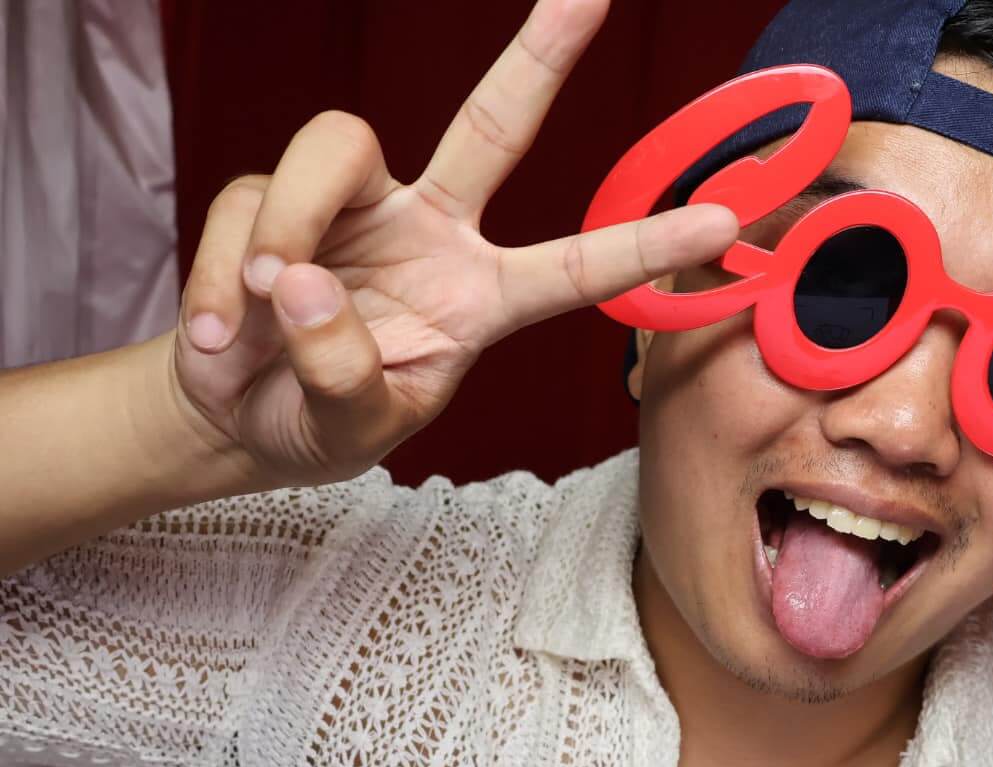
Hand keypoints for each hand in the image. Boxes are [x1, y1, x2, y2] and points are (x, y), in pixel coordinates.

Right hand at [171, 0, 736, 488]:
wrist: (234, 419)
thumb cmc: (317, 423)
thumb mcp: (350, 431)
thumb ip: (343, 376)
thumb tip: (302, 280)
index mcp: (482, 298)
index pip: (574, 268)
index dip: (643, 243)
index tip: (722, 219)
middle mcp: (433, 232)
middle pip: (493, 126)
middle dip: (542, 56)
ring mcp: (357, 206)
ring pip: (336, 146)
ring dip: (290, 223)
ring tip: (256, 311)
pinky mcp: (272, 195)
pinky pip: (247, 204)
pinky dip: (220, 273)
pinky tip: (218, 333)